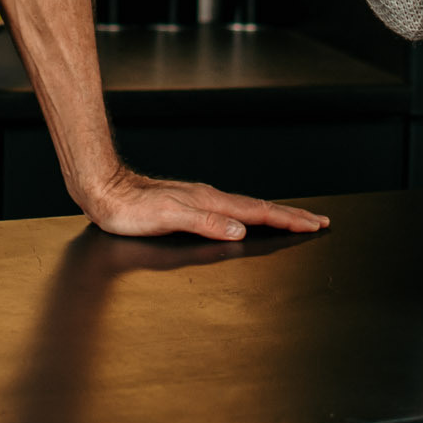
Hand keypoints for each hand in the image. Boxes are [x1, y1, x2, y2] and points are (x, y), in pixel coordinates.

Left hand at [79, 166, 329, 240]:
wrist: (104, 192)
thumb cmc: (130, 208)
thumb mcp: (168, 217)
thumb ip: (206, 222)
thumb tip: (240, 230)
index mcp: (209, 202)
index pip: (258, 212)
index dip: (288, 220)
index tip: (313, 224)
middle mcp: (209, 198)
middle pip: (259, 207)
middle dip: (290, 215)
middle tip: (317, 221)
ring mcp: (200, 200)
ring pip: (247, 208)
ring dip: (274, 215)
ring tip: (293, 219)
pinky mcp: (190, 205)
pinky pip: (231, 210)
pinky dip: (250, 215)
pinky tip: (247, 220)